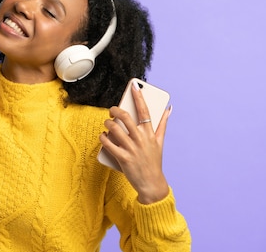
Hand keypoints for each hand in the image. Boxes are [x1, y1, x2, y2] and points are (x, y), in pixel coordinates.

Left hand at [99, 81, 170, 203]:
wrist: (152, 184)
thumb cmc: (154, 161)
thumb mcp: (160, 143)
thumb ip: (162, 125)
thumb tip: (169, 109)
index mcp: (150, 134)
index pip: (144, 111)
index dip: (139, 97)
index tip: (134, 86)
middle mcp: (141, 139)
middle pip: (126, 117)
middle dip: (115, 110)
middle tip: (112, 110)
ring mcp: (132, 149)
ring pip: (115, 129)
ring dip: (107, 124)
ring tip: (107, 124)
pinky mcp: (123, 159)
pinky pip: (108, 144)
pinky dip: (103, 138)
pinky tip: (103, 136)